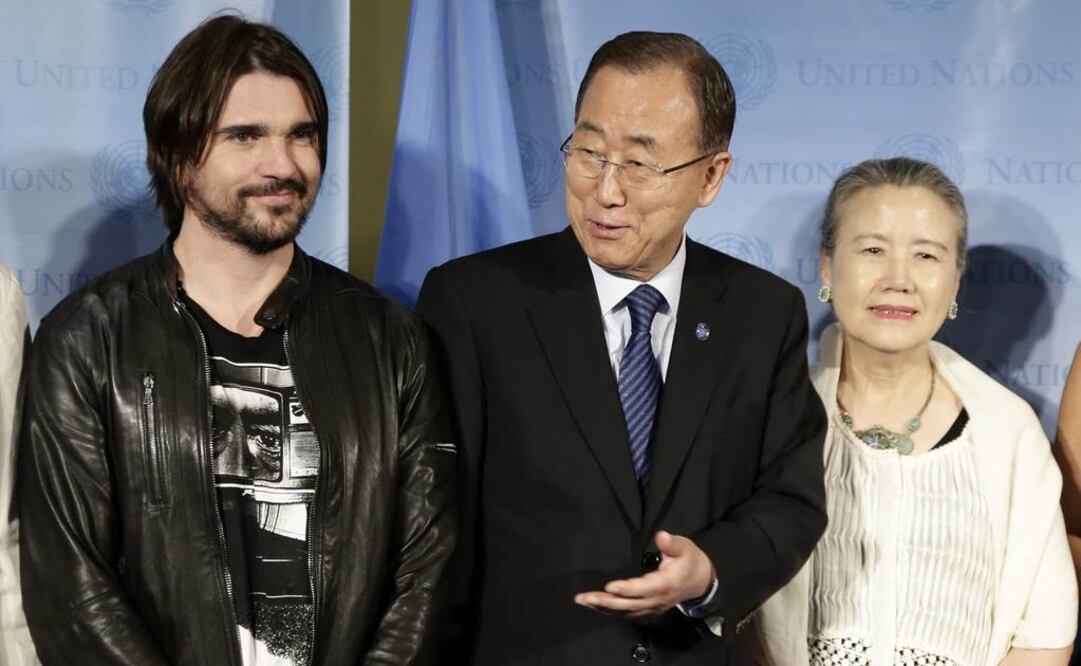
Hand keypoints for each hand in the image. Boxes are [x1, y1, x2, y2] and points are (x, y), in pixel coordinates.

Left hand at [574, 530, 715, 616]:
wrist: (701, 581)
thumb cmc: (690, 560)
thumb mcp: (684, 547)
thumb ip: (671, 543)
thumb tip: (661, 536)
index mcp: (666, 584)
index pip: (644, 589)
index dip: (626, 589)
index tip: (609, 586)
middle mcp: (658, 599)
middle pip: (630, 604)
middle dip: (606, 601)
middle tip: (585, 598)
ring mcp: (653, 607)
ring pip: (626, 611)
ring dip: (604, 608)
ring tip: (584, 601)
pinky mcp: (649, 609)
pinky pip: (628, 613)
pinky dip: (611, 611)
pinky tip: (597, 607)